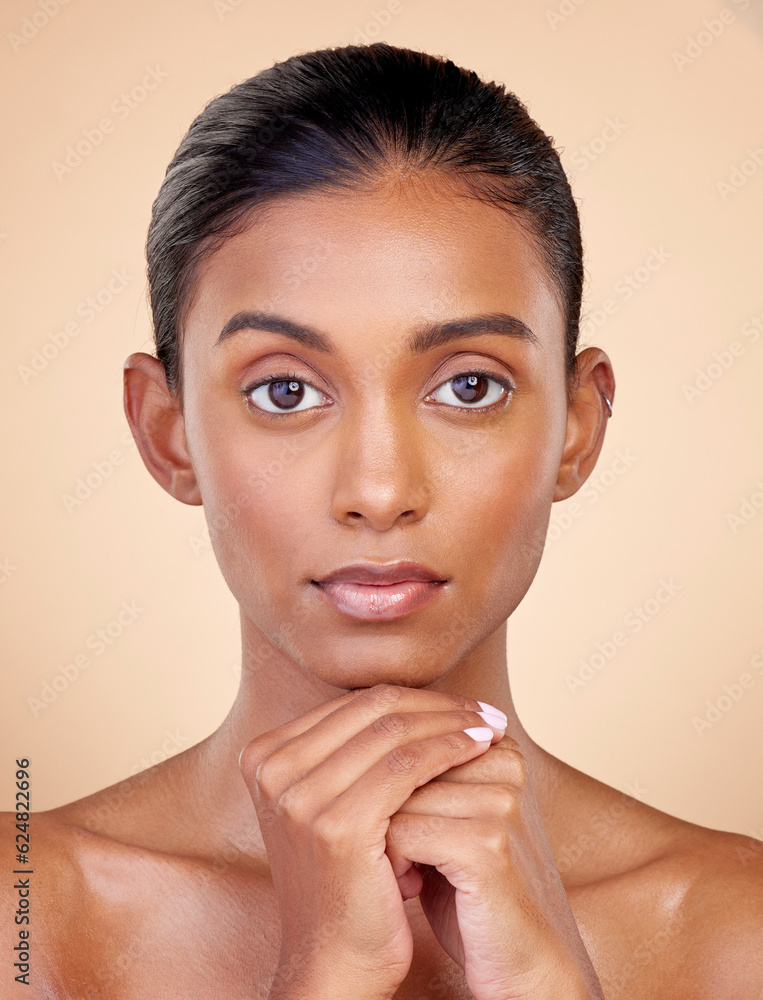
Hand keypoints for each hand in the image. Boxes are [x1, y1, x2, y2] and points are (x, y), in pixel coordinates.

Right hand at [238, 683, 507, 999]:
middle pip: (373, 709)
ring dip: (451, 724)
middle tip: (484, 709)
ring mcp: (299, 795)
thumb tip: (415, 700)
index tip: (462, 704)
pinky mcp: (335, 824)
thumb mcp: (333, 803)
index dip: (416, 697)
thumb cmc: (345, 881)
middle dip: (438, 705)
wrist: (333, 962)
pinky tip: (479, 750)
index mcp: (264, 755)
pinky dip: (448, 750)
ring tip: (490, 727)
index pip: (355, 703)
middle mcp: (271, 767)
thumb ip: (352, 751)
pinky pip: (406, 767)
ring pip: (394, 732)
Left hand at [386, 729, 604, 998]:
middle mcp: (505, 764)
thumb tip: (360, 737)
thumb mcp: (449, 820)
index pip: (410, 737)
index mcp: (500, 748)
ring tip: (403, 870)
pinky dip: (391, 862)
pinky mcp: (487, 844)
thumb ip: (424, 777)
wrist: (523, 961)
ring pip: (397, 795)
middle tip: (395, 851)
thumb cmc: (474, 892)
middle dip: (384, 806)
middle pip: (402, 762)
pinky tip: (408, 885)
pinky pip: (403, 832)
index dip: (391, 783)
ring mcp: (500, 801)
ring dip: (382, 837)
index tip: (401, 822)